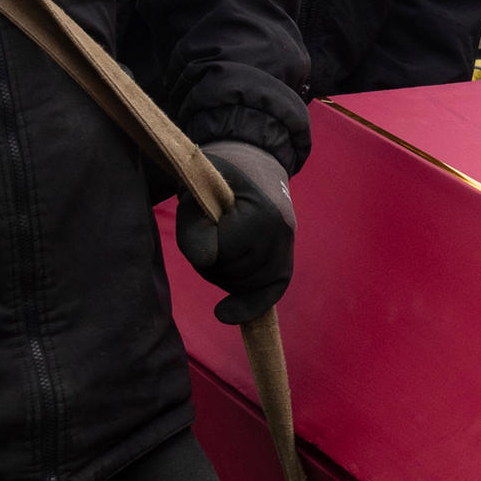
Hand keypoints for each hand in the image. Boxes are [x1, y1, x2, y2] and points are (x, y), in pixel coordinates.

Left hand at [174, 139, 295, 322]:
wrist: (254, 167)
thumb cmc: (219, 178)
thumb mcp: (197, 190)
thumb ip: (194, 223)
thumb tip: (206, 260)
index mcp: (261, 213)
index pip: (213, 253)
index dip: (195, 240)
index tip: (197, 216)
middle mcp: (281, 235)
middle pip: (227, 273)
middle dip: (209, 259)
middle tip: (209, 227)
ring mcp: (286, 250)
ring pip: (241, 285)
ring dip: (222, 272)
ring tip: (221, 240)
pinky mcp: (285, 262)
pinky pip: (268, 295)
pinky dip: (247, 306)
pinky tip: (224, 313)